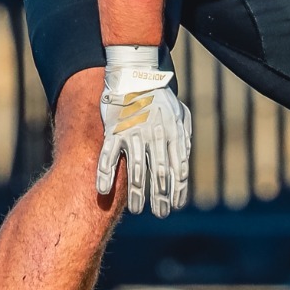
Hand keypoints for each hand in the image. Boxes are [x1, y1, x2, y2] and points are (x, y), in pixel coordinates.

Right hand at [98, 62, 191, 215]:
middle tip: (160, 214)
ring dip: (137, 193)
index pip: (179, 168)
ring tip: (137, 210)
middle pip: (160, 173)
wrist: (135, 76)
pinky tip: (103, 191)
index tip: (176, 206)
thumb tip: (185, 160)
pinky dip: (105, 174)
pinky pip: (108, 156)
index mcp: (173, 133)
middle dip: (160, 197)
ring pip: (137, 169)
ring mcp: (133, 133)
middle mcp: (155, 135)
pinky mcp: (114, 130)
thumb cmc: (160, 98)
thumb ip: (184, 137)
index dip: (178, 190)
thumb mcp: (180, 113)